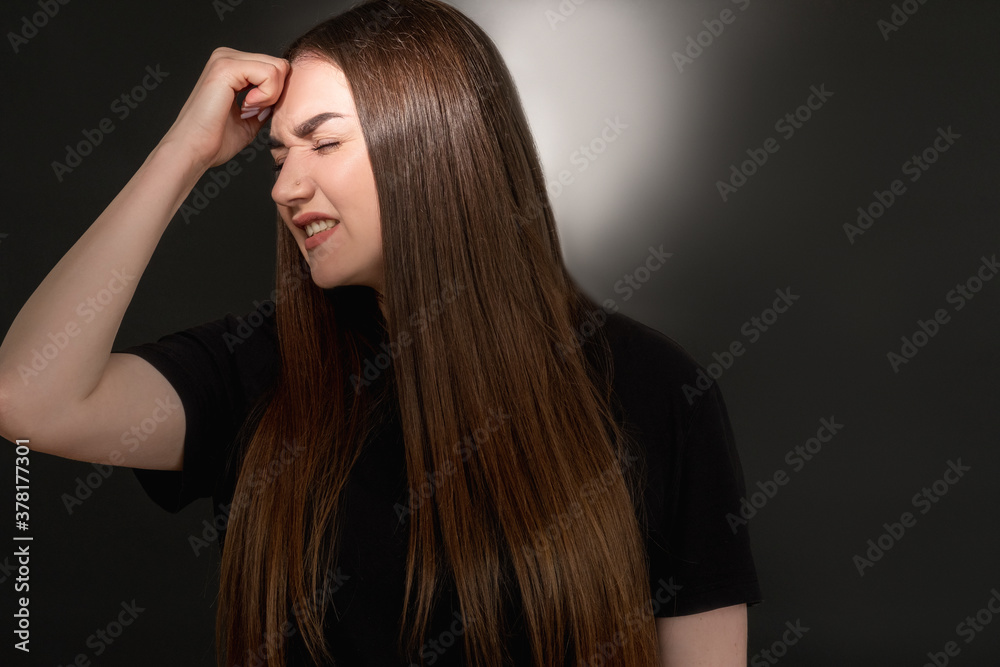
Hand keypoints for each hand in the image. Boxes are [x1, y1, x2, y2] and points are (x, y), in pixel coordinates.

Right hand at [160, 47, 288, 170]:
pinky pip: (269, 73)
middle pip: (279, 65)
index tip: (256, 112)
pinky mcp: (226, 67)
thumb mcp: (251, 118)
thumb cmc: (216, 140)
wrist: (195, 150)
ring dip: (270, 95)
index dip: (276, 94)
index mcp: (232, 67)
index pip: (275, 68)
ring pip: (277, 67)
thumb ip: (266, 103)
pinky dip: (266, 95)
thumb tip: (283, 95)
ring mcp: (225, 59)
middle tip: (253, 112)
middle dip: (276, 94)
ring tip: (248, 109)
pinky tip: (247, 107)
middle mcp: (227, 57)